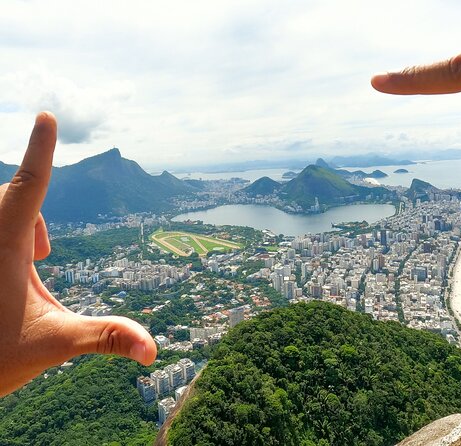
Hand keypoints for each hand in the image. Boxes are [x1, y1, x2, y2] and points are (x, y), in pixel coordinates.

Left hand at [0, 112, 155, 397]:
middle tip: (47, 256)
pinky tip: (19, 268)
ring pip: (0, 209)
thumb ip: (105, 337)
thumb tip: (152, 350)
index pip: (29, 187)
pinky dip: (11, 231)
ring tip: (39, 260)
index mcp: (2, 246)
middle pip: (12, 196)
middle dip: (35, 214)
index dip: (40, 151)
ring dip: (23, 223)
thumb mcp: (55, 344)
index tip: (45, 116)